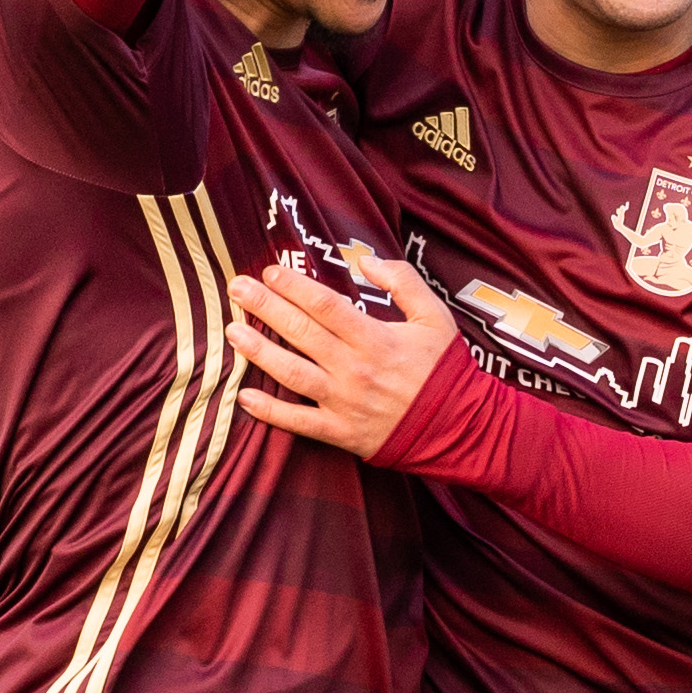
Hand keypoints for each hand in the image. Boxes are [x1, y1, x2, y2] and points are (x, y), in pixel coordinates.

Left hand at [229, 234, 459, 458]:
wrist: (458, 427)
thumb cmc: (444, 369)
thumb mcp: (434, 315)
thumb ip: (403, 281)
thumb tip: (366, 261)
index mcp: (375, 338)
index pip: (324, 305)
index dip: (293, 286)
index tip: (270, 272)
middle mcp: (354, 369)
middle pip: (300, 332)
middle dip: (264, 307)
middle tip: (236, 288)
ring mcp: (344, 403)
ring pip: (291, 374)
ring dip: (258, 351)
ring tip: (232, 331)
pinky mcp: (340, 432)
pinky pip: (298, 422)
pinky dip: (269, 412)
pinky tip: (243, 397)